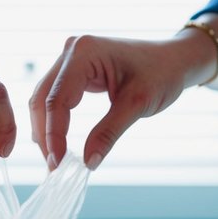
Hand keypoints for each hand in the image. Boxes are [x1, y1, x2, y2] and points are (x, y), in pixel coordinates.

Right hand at [29, 15, 217, 169]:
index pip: (57, 100)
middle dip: (46, 135)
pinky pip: (55, 97)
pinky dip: (54, 121)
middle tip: (55, 167)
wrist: (174, 59)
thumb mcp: (137, 105)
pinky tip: (57, 143)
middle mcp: (70, 51)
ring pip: (44, 99)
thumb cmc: (162, 74)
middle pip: (43, 99)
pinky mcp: (74, 69)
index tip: (59, 164)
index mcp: (83, 53)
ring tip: (56, 159)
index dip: (54, 135)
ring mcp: (70, 59)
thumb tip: (88, 163)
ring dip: (46, 130)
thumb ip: (108, 133)